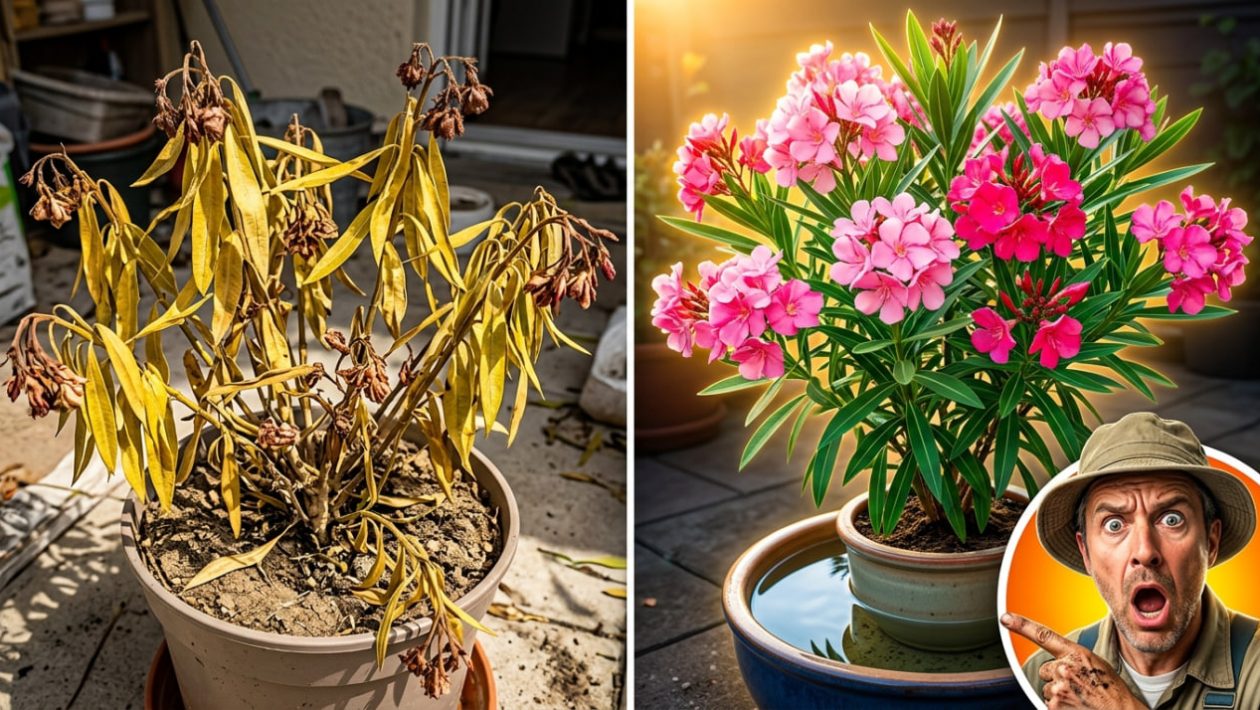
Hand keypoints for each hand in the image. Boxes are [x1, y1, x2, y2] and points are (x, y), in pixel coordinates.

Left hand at [1002, 612, 1144, 709]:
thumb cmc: (1111, 691)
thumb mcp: (1096, 665)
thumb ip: (1073, 659)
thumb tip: (1057, 663)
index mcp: (1076, 654)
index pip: (1044, 635)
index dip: (1021, 625)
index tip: (1005, 618)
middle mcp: (1064, 668)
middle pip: (1046, 669)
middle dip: (1057, 677)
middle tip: (1078, 686)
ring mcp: (1058, 687)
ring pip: (1047, 687)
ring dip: (1059, 693)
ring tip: (1080, 697)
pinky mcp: (1054, 705)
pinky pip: (1048, 702)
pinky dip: (1059, 706)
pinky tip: (1076, 706)